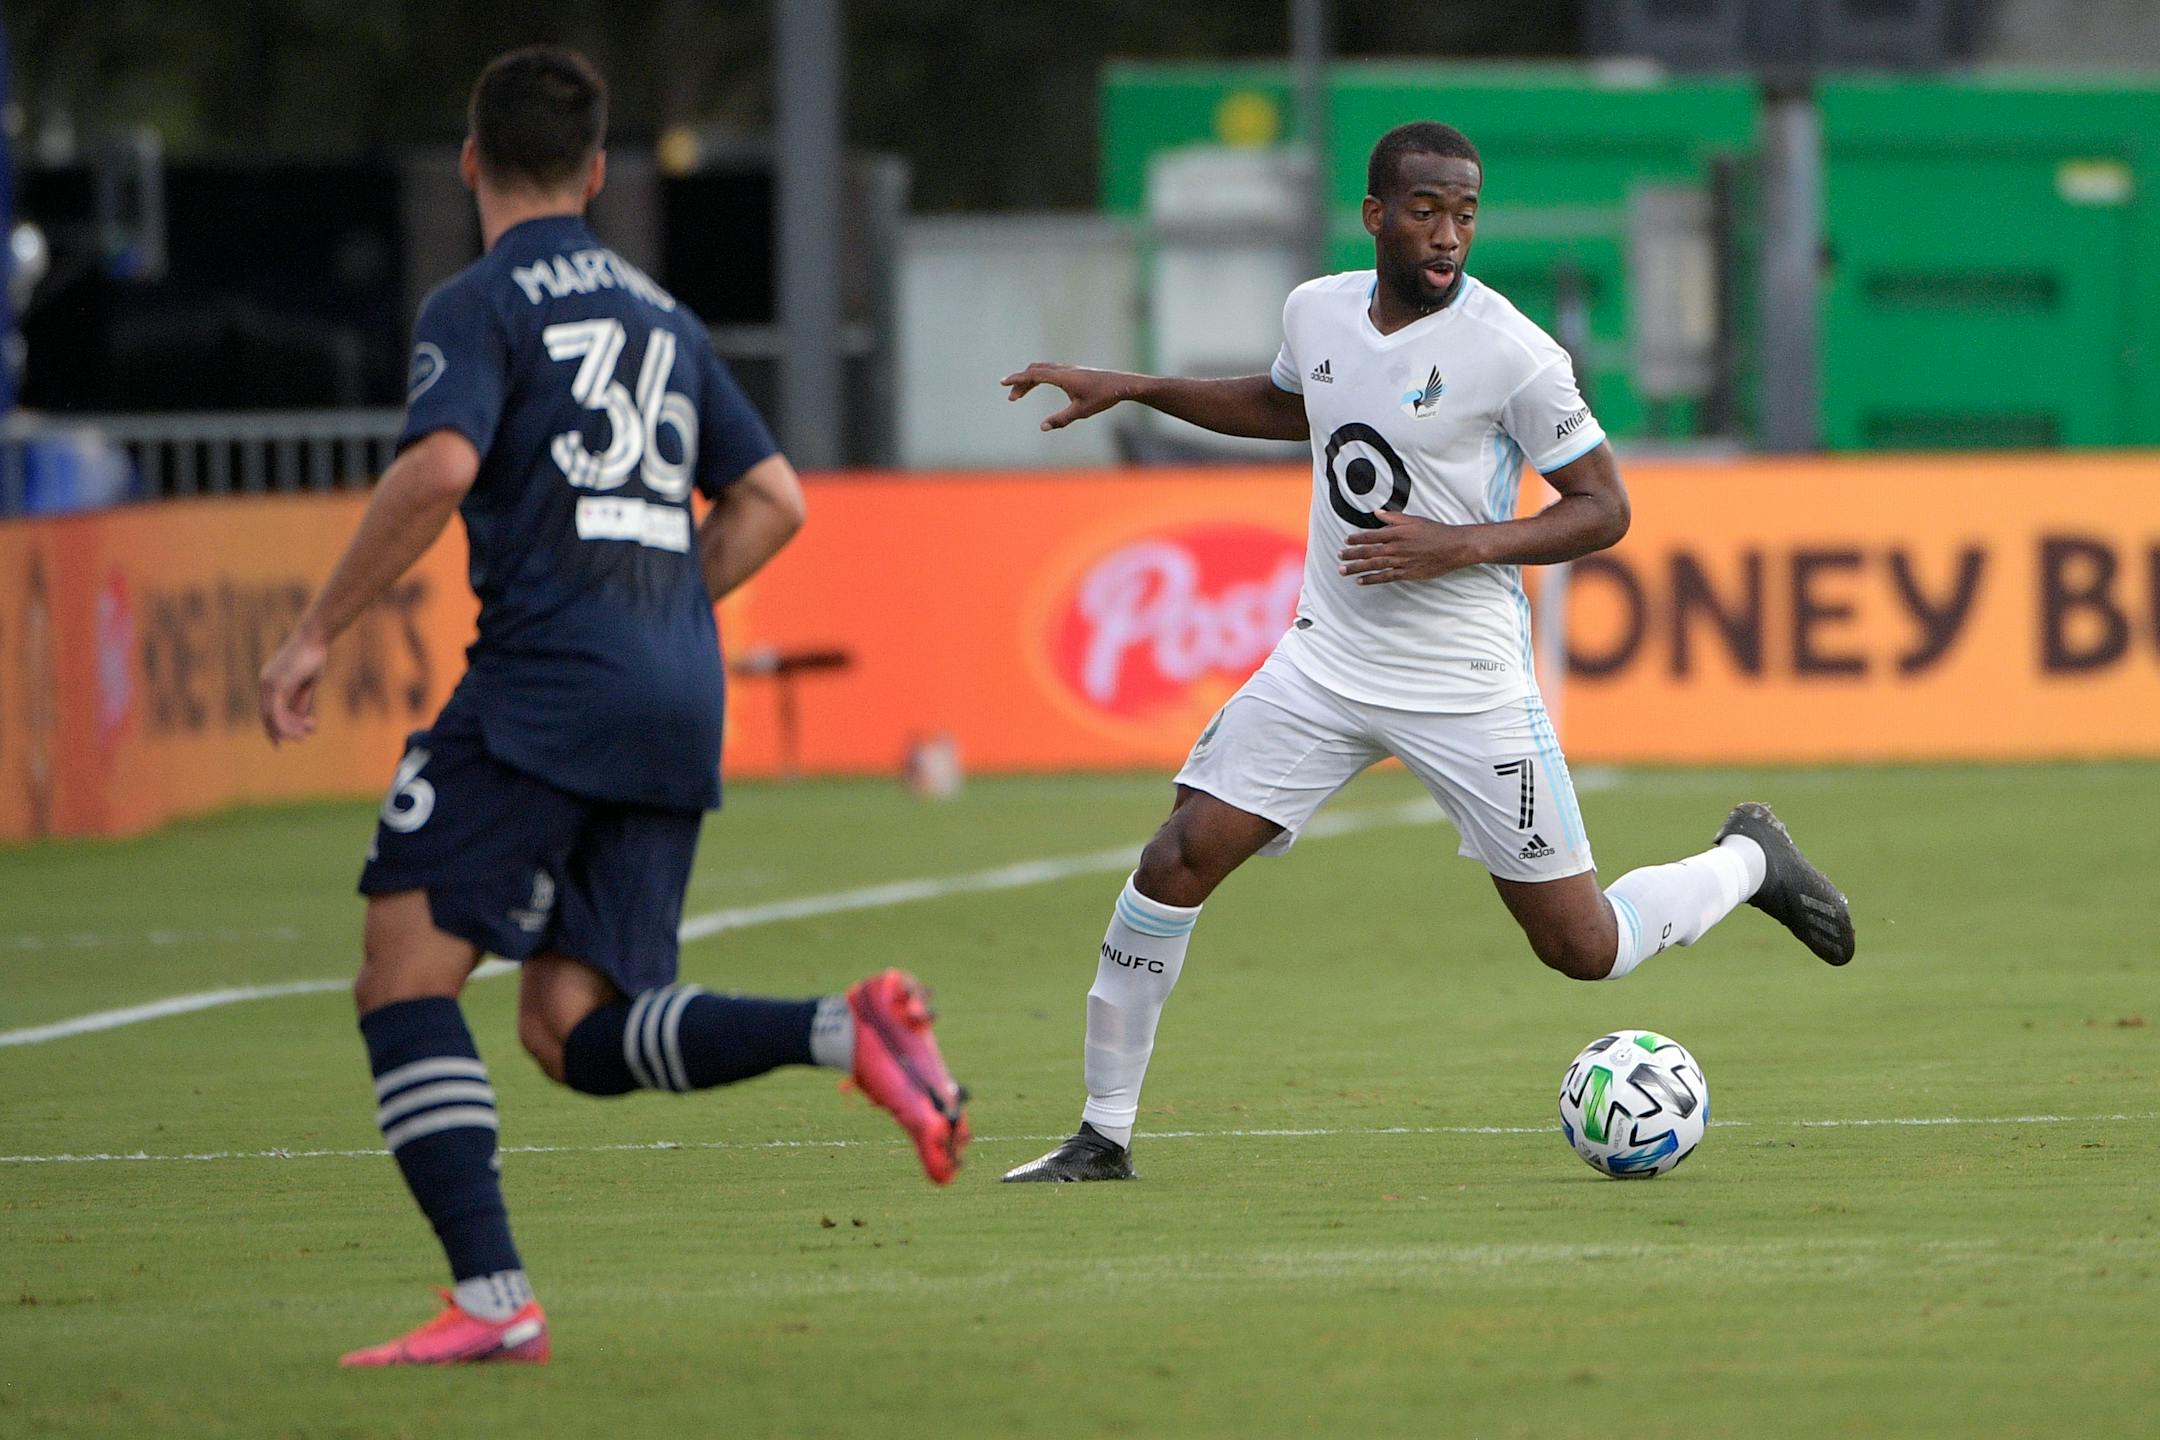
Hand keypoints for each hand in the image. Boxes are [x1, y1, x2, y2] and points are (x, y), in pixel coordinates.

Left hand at [259, 628, 328, 745]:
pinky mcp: (277, 685)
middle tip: (303, 738)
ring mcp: (269, 685)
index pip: (267, 711)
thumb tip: (301, 719)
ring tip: (305, 735)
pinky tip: (302, 729)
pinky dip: (288, 724)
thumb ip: (301, 700)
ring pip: (272, 717)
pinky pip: (277, 712)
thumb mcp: (306, 682)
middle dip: (284, 732)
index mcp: (269, 682)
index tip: (285, 741)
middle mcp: (265, 684)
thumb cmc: (314, 656)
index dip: (275, 728)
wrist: (315, 637)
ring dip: (289, 730)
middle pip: (267, 717)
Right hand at [1000, 363, 1130, 430]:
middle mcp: (1063, 370)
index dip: (1017, 379)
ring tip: (1020, 395)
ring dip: (1029, 380)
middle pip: (1034, 371)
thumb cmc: (1102, 398)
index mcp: (1062, 377)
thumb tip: (1042, 427)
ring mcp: (1068, 369)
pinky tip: (1037, 386)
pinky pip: (1049, 370)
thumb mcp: (1081, 412)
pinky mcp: (1073, 371)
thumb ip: (1060, 419)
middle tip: (1011, 398)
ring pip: (1041, 369)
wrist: (1121, 385)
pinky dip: (1038, 377)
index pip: (1034, 375)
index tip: (1003, 382)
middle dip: (1020, 383)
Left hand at [1337, 511, 1487, 584]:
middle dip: (1351, 554)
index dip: (1356, 538)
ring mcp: (1401, 561)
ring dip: (1356, 568)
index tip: (1346, 540)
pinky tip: (1360, 581)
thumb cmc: (1436, 532)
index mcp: (1397, 533)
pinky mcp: (1407, 573)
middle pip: (1368, 552)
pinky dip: (1371, 579)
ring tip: (1343, 570)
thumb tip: (1377, 513)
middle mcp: (1396, 547)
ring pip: (1373, 565)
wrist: (1454, 547)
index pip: (1371, 536)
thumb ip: (1394, 518)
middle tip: (1339, 555)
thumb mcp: (1414, 520)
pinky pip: (1385, 577)